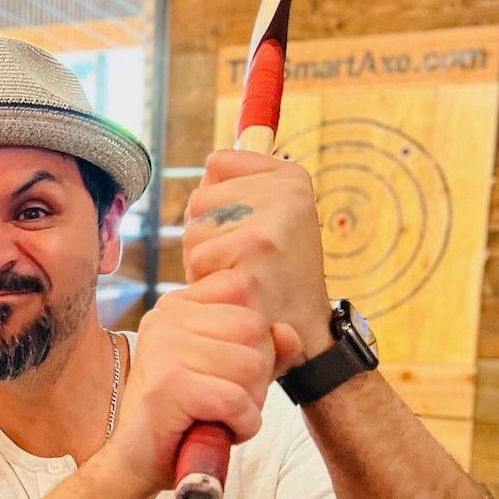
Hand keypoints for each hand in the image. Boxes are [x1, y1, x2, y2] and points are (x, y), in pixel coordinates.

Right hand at [107, 269, 299, 492]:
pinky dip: (242, 426)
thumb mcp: (229, 374)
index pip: (242, 288)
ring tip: (220, 417)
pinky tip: (221, 432)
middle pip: (254, 329)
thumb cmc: (184, 416)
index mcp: (176, 306)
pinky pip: (236, 400)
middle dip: (257, 375)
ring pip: (250, 366)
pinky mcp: (168, 385)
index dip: (255, 333)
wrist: (136, 463)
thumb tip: (287, 332)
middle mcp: (165, 319)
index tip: (227, 367)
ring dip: (250, 404)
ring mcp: (163, 349)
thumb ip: (264, 349)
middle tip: (227, 401)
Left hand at [182, 149, 332, 360]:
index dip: (219, 206)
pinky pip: (197, 260)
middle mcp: (287, 191)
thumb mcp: (272, 219)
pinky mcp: (254, 252)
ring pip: (194, 231)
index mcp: (292, 176)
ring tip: (239, 278)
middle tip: (242, 264)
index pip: (217, 165)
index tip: (251, 234)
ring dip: (205, 262)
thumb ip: (240, 187)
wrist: (303, 336)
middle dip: (207, 238)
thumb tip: (213, 161)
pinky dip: (206, 283)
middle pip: (199, 200)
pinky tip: (237, 293)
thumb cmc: (275, 280)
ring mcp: (272, 220)